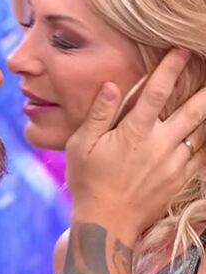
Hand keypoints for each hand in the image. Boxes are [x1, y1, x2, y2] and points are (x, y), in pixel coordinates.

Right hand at [57, 48, 205, 273]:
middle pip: (194, 109)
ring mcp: (174, 163)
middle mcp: (160, 144)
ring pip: (203, 131)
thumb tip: (110, 85)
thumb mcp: (80, 146)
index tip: (182, 50)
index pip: (158, 93)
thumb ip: (98, 114)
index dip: (171, 68)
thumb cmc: (87, 181)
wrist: (106, 223)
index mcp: (134, 133)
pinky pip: (204, 155)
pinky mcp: (181, 178)